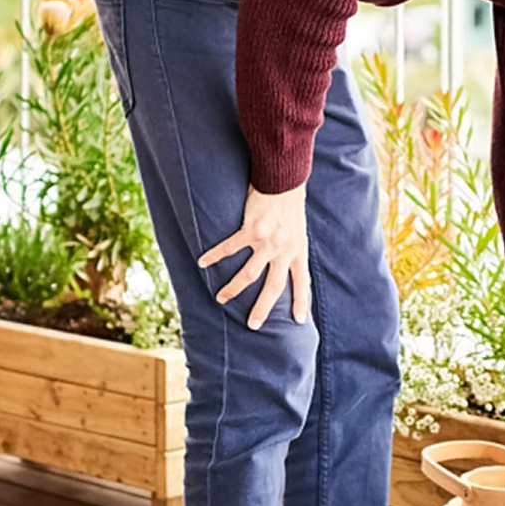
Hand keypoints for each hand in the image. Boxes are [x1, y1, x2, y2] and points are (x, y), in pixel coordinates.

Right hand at [197, 184, 310, 330]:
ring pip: (249, 274)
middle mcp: (284, 251)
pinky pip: (229, 248)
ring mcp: (267, 242)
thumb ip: (291, 248)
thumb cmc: (290, 204)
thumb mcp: (298, 231)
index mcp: (298, 251)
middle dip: (263, 308)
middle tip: (253, 325)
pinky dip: (215, 256)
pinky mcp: (251, 230)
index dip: (301, 301)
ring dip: (233, 289)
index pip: (302, 282)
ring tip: (221, 299)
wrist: (284, 180)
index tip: (299, 320)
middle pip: (274, 287)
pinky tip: (202, 263)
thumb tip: (284, 261)